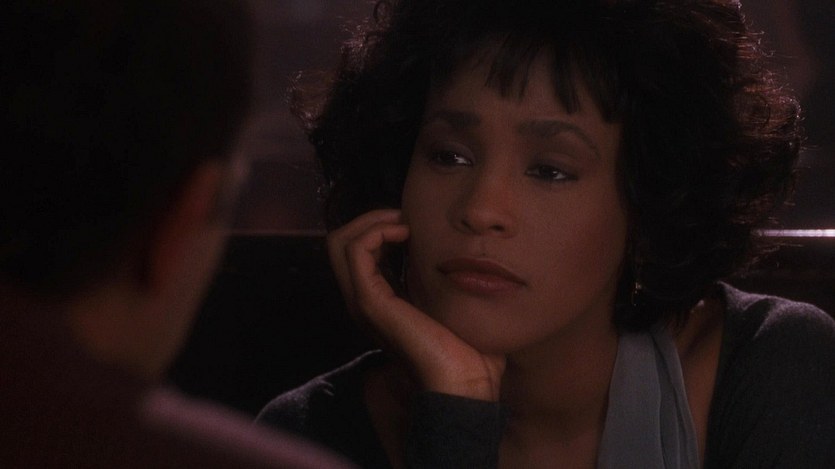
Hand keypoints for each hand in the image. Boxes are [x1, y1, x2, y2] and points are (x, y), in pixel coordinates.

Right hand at [328, 209, 505, 400]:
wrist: (465, 380)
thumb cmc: (468, 345)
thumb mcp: (451, 299)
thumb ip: (443, 275)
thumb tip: (459, 248)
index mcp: (380, 298)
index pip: (357, 249)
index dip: (379, 225)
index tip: (413, 223)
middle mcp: (364, 299)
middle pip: (340, 242)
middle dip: (371, 217)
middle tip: (405, 218)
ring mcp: (363, 301)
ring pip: (339, 241)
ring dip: (372, 220)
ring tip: (404, 223)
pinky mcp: (370, 302)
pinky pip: (354, 250)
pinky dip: (376, 230)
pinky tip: (406, 232)